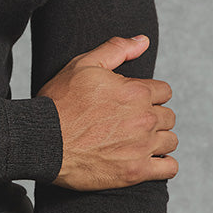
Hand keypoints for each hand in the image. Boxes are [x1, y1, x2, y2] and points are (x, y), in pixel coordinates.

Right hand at [38, 35, 176, 190]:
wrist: (42, 140)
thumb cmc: (59, 102)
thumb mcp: (83, 65)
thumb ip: (117, 49)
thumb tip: (143, 40)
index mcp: (136, 92)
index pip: (164, 91)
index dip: (148, 94)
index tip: (132, 102)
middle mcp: (144, 118)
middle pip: (169, 116)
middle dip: (153, 117)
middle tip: (130, 122)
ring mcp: (142, 147)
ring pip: (170, 141)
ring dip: (157, 140)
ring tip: (135, 141)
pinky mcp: (136, 172)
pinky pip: (169, 168)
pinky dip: (162, 165)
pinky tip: (146, 160)